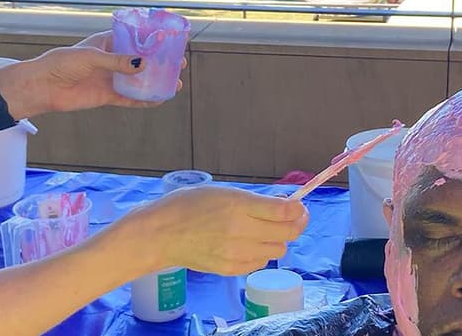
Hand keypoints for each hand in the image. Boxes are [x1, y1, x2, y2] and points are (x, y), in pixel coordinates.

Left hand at [0, 30, 186, 116]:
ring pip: (139, 80)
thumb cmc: (60, 64)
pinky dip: (144, 100)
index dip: (153, 39)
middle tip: (179, 64)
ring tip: (175, 84)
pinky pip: (130, 98)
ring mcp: (110, 79)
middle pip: (141, 60)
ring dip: (156, 82)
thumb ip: (116, 61)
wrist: (41, 87)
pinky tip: (158, 100)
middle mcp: (111, 60)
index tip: (171, 40)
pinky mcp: (106, 96)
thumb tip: (143, 65)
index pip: (135, 38)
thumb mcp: (90, 57)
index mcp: (106, 43)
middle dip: (160, 62)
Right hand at [127, 187, 308, 275]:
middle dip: (295, 224)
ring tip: (266, 230)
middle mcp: (241, 231)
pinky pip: (261, 262)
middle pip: (287, 233)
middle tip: (293, 217)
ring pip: (278, 250)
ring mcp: (237, 253)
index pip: (285, 211)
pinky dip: (262, 253)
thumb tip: (284, 205)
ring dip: (278, 239)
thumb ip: (255, 200)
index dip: (298, 209)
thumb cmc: (188, 205)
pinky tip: (250, 243)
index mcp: (239, 206)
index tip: (300, 206)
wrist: (161, 234)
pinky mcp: (231, 269)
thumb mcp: (223, 191)